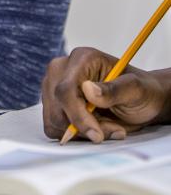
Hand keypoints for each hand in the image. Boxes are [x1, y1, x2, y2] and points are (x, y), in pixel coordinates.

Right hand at [42, 47, 170, 141]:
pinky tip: (93, 126)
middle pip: (57, 107)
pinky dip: (75, 134)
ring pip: (54, 119)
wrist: (141, 101)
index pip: (66, 89)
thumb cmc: (140, 92)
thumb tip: (87, 89)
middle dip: (83, 126)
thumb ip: (114, 89)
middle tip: (112, 129)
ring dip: (81, 131)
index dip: (77, 115)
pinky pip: (54, 126)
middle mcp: (61, 69)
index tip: (96, 135)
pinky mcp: (53, 102)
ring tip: (106, 126)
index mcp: (81, 59)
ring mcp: (53, 85)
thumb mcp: (136, 90)